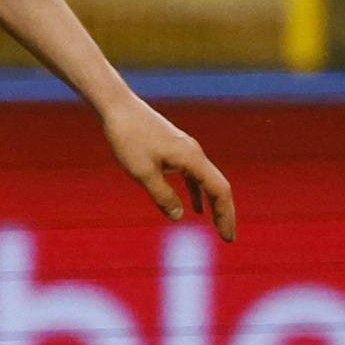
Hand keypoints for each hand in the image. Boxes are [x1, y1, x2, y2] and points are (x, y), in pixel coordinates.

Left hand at [100, 94, 236, 241]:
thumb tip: (178, 217)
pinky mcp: (174, 148)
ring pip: (206, 181)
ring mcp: (185, 150)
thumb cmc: (128, 138)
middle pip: (218, 186)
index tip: (227, 238)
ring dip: (211, 203)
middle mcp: (194, 153)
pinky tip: (193, 207)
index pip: (220, 191)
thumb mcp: (142, 173)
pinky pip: (192, 175)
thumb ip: (162, 196)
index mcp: (192, 158)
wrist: (117, 107)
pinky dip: (196, 191)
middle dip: (224, 212)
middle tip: (227, 238)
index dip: (226, 215)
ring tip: (215, 224)